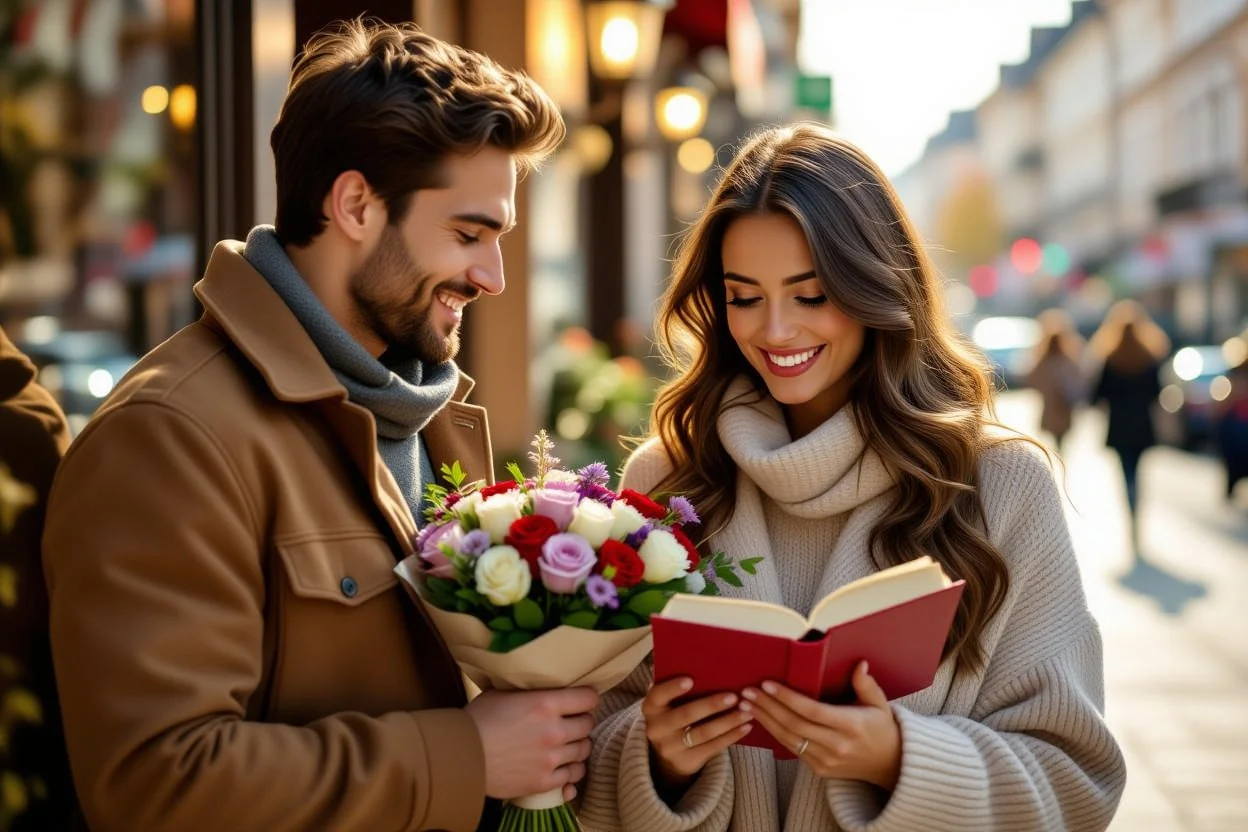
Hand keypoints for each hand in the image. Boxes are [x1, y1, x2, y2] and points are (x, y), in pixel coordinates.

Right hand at [466, 686, 598, 801]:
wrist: (461, 758)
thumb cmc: (478, 720)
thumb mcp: (504, 693)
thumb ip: (530, 691)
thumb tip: (543, 685)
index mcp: (546, 704)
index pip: (588, 698)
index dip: (586, 697)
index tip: (580, 700)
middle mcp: (554, 731)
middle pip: (588, 724)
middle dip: (581, 721)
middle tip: (571, 721)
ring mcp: (551, 759)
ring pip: (584, 750)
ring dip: (577, 745)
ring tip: (567, 744)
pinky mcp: (544, 781)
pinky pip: (573, 776)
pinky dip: (571, 771)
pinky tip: (564, 766)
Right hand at [642, 677, 753, 788]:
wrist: (669, 754)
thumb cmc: (674, 714)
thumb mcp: (668, 702)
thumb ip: (676, 686)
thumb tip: (692, 662)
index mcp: (651, 707)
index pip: (658, 695)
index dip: (672, 688)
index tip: (691, 679)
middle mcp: (656, 729)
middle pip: (685, 715)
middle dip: (711, 705)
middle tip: (733, 696)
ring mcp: (671, 748)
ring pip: (703, 733)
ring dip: (727, 721)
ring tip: (747, 711)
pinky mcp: (687, 762)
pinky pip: (712, 748)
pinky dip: (731, 736)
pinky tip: (746, 727)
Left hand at [740, 661, 901, 789]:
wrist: (889, 765)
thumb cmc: (881, 728)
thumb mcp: (880, 704)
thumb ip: (866, 684)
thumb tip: (859, 664)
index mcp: (851, 726)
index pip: (812, 711)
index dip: (787, 698)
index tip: (767, 684)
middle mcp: (837, 745)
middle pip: (794, 725)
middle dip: (767, 707)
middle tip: (747, 692)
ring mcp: (826, 761)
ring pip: (788, 739)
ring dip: (764, 720)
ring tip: (746, 704)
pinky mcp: (818, 770)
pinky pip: (792, 749)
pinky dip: (774, 733)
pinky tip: (761, 720)